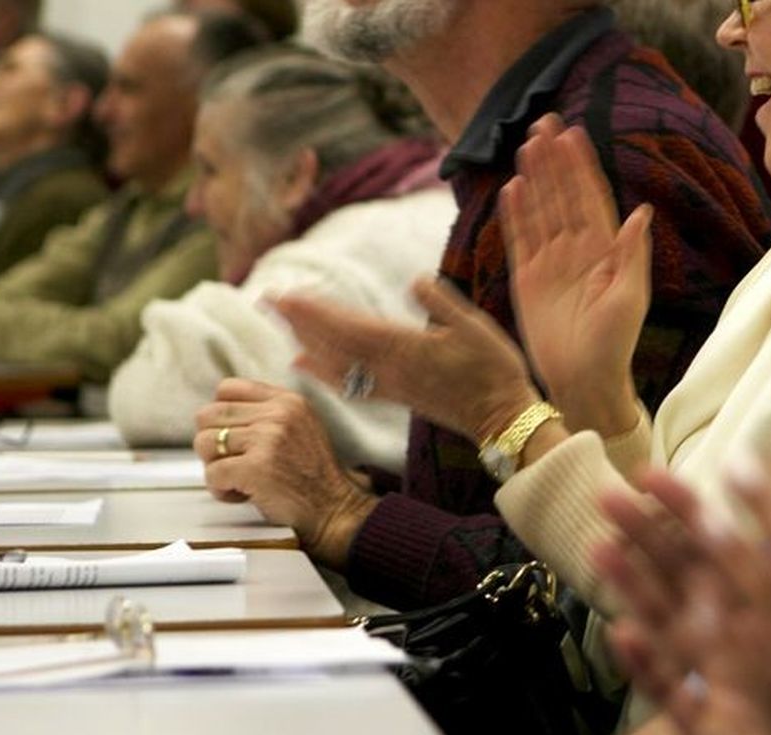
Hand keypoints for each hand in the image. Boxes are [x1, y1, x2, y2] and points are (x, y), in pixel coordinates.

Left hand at [194, 379, 374, 567]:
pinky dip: (221, 490)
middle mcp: (278, 414)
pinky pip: (212, 473)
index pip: (227, 389)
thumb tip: (221, 415)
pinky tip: (242, 494)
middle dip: (212, 443)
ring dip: (215, 467)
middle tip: (232, 461)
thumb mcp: (301, 426)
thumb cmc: (313, 475)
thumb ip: (268, 414)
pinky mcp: (256, 468)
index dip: (220, 416)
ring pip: (204, 443)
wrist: (334, 508)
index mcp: (287, 401)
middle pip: (208, 415)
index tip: (231, 437)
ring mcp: (267, 439)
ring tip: (238, 479)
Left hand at [271, 279, 539, 444]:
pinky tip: (304, 363)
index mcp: (405, 347)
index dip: (316, 311)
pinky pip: (349, 383)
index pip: (348, 326)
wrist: (502, 417)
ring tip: (281, 324)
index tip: (288, 295)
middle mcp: (390, 369)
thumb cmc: (494, 369)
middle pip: (333, 343)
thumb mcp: (475, 326)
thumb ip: (442, 303)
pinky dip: (322, 372)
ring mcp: (391, 385)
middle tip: (268, 300)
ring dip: (306, 341)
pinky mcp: (397, 396)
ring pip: (337, 362)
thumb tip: (415, 280)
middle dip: (299, 321)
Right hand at [501, 114, 650, 435]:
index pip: (591, 198)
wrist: (584, 380)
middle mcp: (578, 251)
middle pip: (563, 196)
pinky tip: (511, 188)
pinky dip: (515, 215)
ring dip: (534, 179)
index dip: (582, 166)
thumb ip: (631, 254)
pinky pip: (520, 239)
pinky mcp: (528, 280)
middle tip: (543, 124)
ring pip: (540, 211)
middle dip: (554, 161)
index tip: (572, 134)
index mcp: (606, 250)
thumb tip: (643, 212)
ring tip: (526, 146)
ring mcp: (551, 264)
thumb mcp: (630, 297)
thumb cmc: (616, 343)